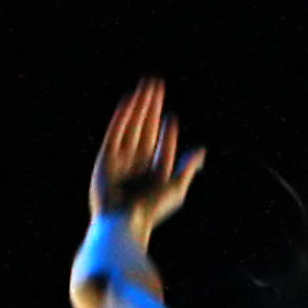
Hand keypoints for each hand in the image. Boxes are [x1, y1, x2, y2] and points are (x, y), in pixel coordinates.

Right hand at [90, 77, 207, 240]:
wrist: (124, 221)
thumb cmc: (151, 210)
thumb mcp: (175, 188)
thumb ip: (187, 168)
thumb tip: (201, 150)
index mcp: (153, 176)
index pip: (161, 149)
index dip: (166, 135)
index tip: (170, 119)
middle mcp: (136, 165)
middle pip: (145, 131)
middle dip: (151, 108)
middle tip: (157, 86)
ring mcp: (120, 160)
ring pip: (132, 126)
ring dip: (139, 106)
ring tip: (146, 86)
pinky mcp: (106, 157)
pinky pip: (116, 132)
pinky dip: (122, 116)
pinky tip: (130, 101)